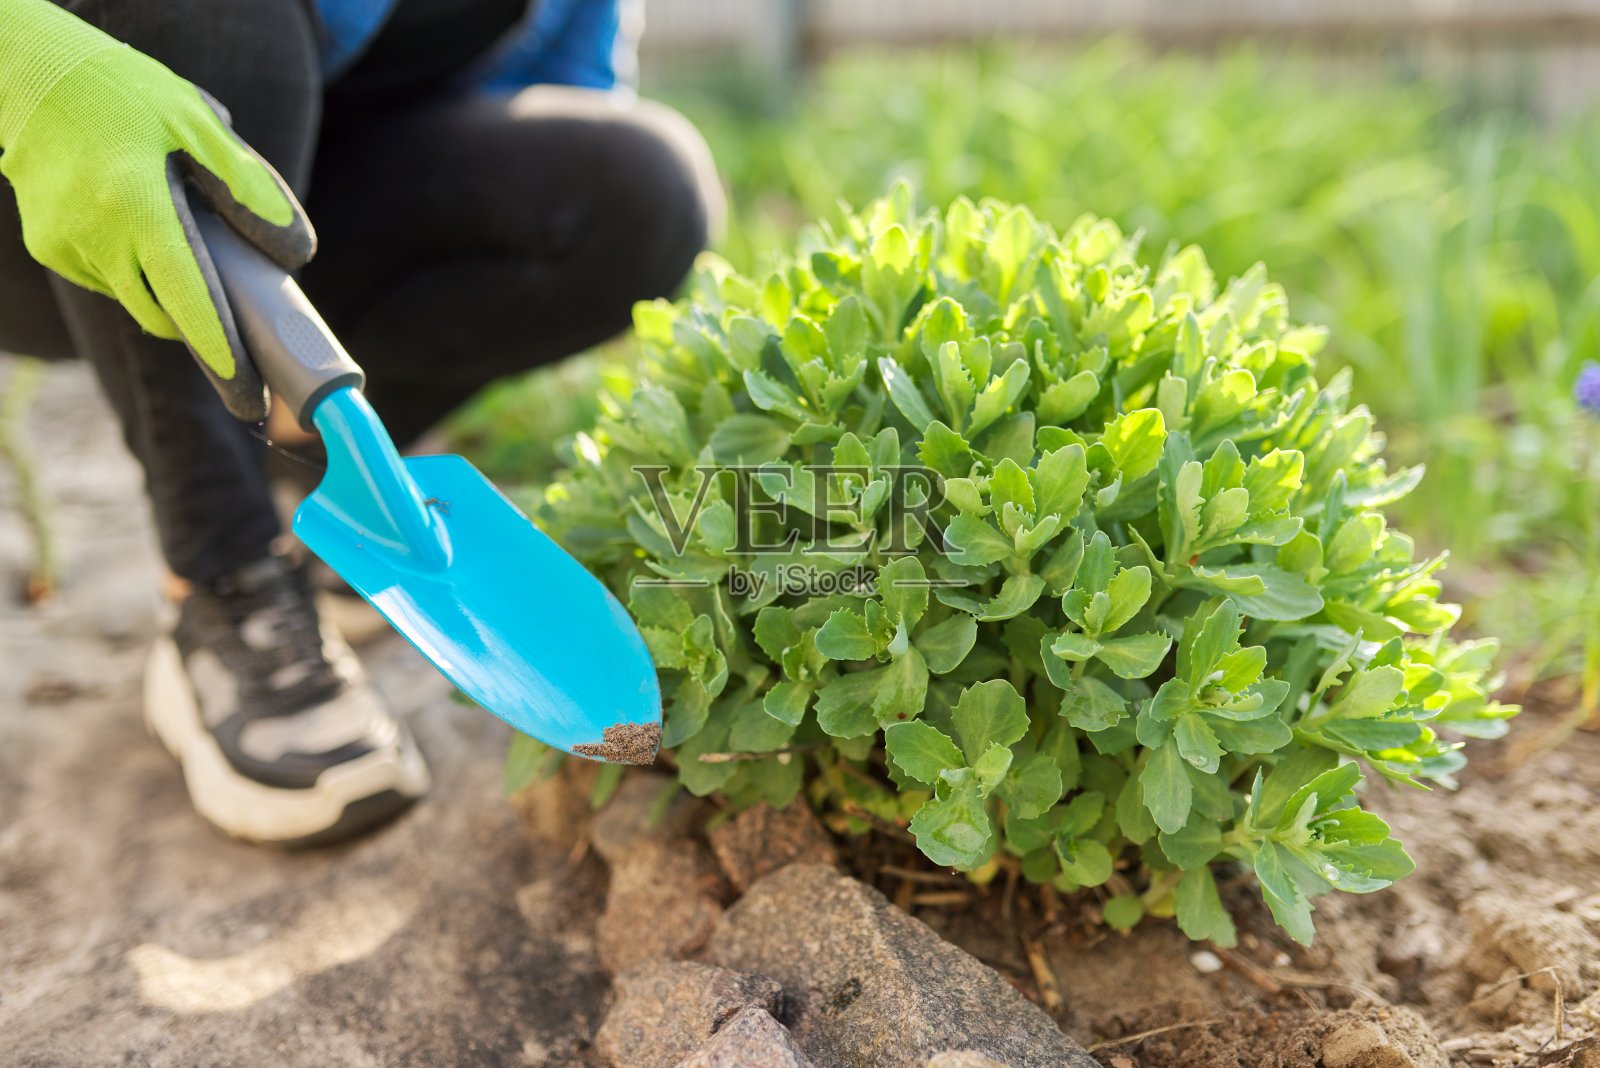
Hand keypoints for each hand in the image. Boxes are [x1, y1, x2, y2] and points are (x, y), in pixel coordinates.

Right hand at [0, 0, 314, 419]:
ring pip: (138, 300)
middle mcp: (95, 236)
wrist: (30, 73)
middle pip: (166, 315)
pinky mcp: (48, 247)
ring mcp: (65, 246)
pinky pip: (109, 280)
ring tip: (195, 257)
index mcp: (137, 207)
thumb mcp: (200, 125)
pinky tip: (143, 232)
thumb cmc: (126, 93)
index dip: (222, 353)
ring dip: (172, 296)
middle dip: (206, 332)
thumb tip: (298, 254)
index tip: (249, 394)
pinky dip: (137, 271)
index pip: (188, 300)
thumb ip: (249, 188)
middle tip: (249, 338)